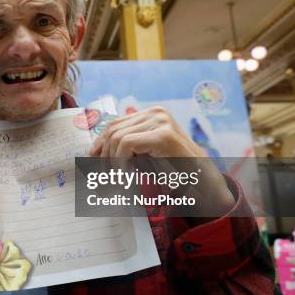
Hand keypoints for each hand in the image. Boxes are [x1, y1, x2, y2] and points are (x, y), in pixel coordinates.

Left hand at [89, 106, 234, 216]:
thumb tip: (94, 150)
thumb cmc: (173, 169)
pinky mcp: (163, 134)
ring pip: (117, 138)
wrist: (202, 182)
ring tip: (114, 180)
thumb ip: (125, 147)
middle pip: (113, 130)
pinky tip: (124, 177)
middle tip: (102, 177)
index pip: (115, 123)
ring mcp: (161, 121)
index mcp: (151, 114)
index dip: (101, 142)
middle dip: (104, 155)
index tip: (92, 158)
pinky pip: (126, 145)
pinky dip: (120, 163)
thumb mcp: (144, 154)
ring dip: (111, 163)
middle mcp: (156, 113)